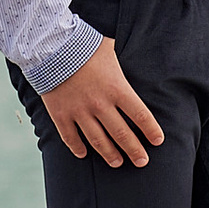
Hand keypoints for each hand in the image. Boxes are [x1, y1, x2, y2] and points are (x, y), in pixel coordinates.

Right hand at [42, 32, 164, 164]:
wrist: (50, 46)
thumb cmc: (83, 44)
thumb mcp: (109, 48)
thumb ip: (121, 58)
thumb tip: (135, 49)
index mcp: (117, 88)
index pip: (141, 116)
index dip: (151, 131)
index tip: (157, 141)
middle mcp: (100, 104)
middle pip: (122, 134)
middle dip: (135, 151)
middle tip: (142, 162)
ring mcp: (80, 112)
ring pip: (99, 141)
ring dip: (110, 155)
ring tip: (118, 163)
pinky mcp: (61, 115)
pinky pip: (71, 138)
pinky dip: (78, 148)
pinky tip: (84, 154)